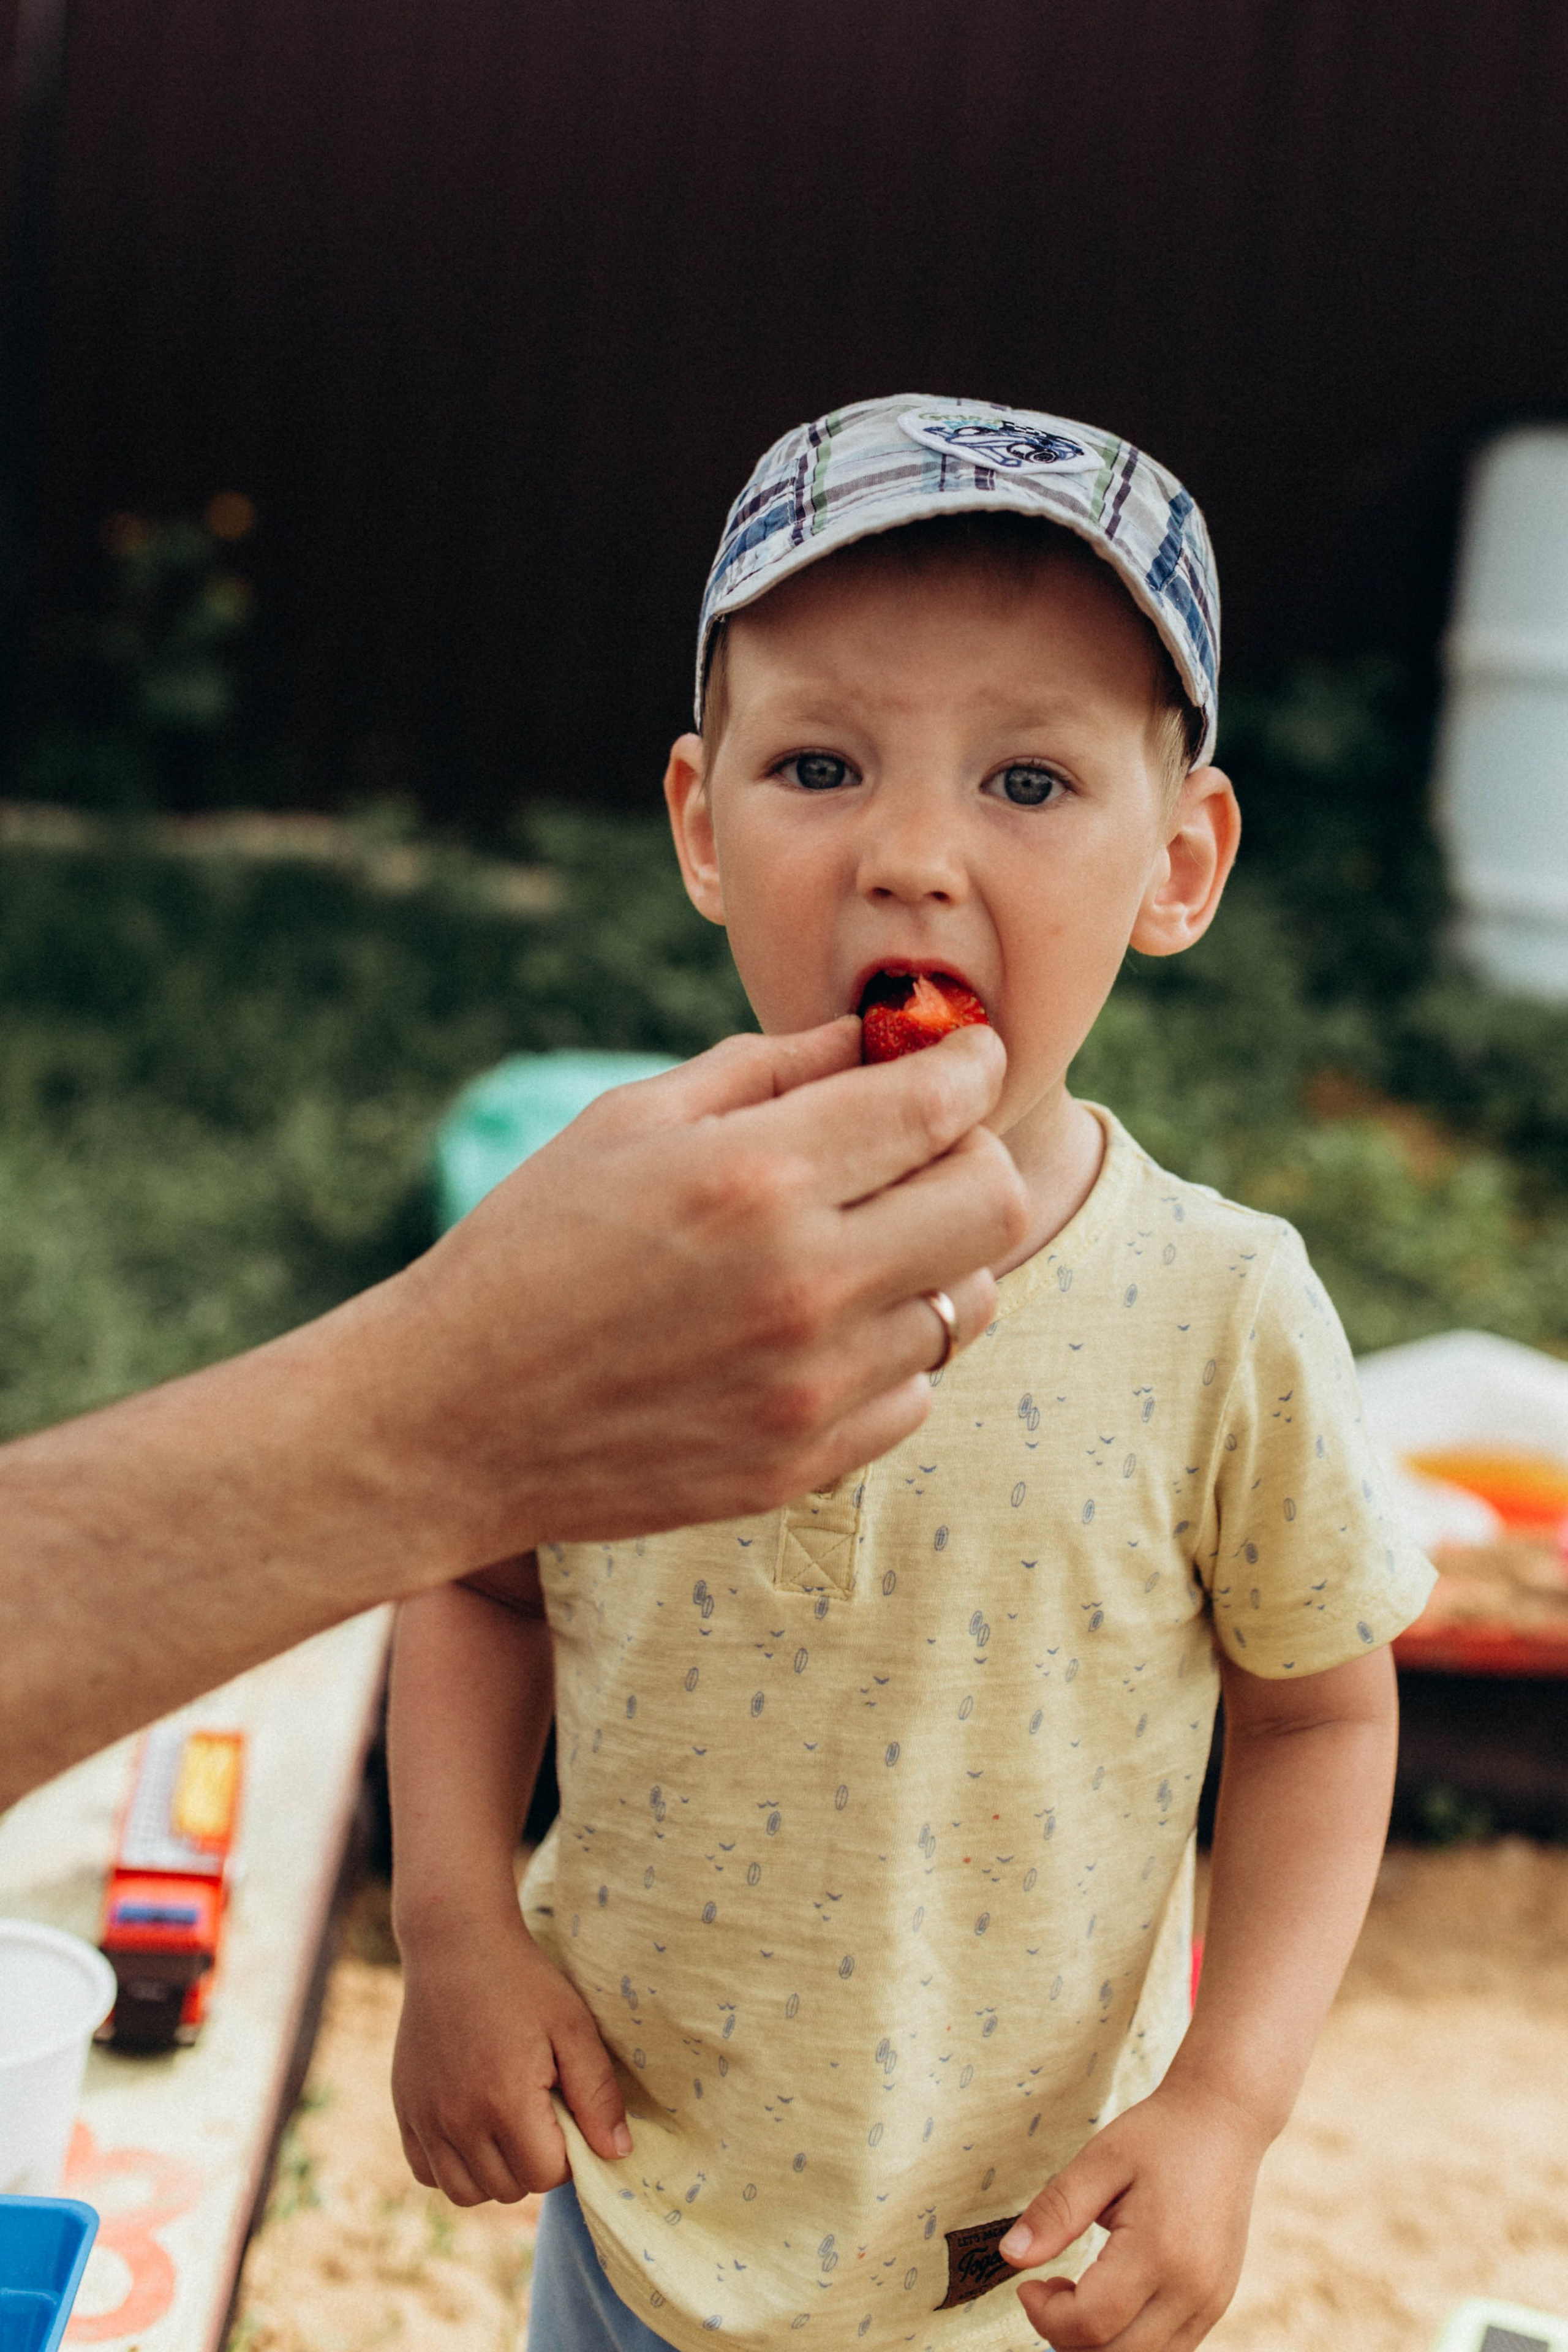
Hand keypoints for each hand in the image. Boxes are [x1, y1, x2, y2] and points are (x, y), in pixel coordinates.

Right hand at [367, 1015, 1028, 1553]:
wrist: (450, 1420)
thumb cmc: (528, 1248)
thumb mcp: (629, 1123)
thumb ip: (767, 1070)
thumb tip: (874, 1036)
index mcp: (755, 1176)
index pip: (939, 1103)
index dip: (973, 1063)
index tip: (969, 1053)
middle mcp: (804, 1282)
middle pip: (994, 1203)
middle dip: (971, 1156)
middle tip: (922, 1149)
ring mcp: (813, 1386)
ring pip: (969, 1303)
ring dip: (936, 1261)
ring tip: (862, 1246)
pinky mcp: (805, 1464)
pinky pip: (916, 1393)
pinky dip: (888, 1352)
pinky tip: (815, 1332)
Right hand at [393, 1914, 629, 2204]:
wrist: (455, 1944)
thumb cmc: (522, 1982)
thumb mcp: (573, 2027)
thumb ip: (597, 2095)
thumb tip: (617, 2153)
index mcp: (505, 2104)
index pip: (546, 2176)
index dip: (567, 2151)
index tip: (565, 2108)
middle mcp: (458, 2122)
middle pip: (508, 2189)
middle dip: (533, 2161)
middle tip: (539, 2111)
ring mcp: (425, 2119)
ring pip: (466, 2192)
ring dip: (493, 2172)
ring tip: (507, 2123)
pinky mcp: (405, 2110)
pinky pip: (427, 2172)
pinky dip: (451, 2164)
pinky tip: (471, 2125)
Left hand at [998, 2081, 1267, 2349]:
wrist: (1223, 2122)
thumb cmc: (1158, 2136)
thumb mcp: (1099, 2160)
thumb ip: (1055, 2212)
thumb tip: (1011, 2257)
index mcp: (1160, 2253)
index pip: (1091, 2324)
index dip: (1045, 2317)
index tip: (1027, 2284)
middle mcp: (1193, 2290)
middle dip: (1066, 2336)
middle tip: (1048, 2289)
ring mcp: (1211, 2302)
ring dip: (1100, 2344)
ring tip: (1077, 2293)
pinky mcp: (1217, 2303)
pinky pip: (1169, 2349)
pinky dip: (1131, 2341)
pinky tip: (1111, 2299)